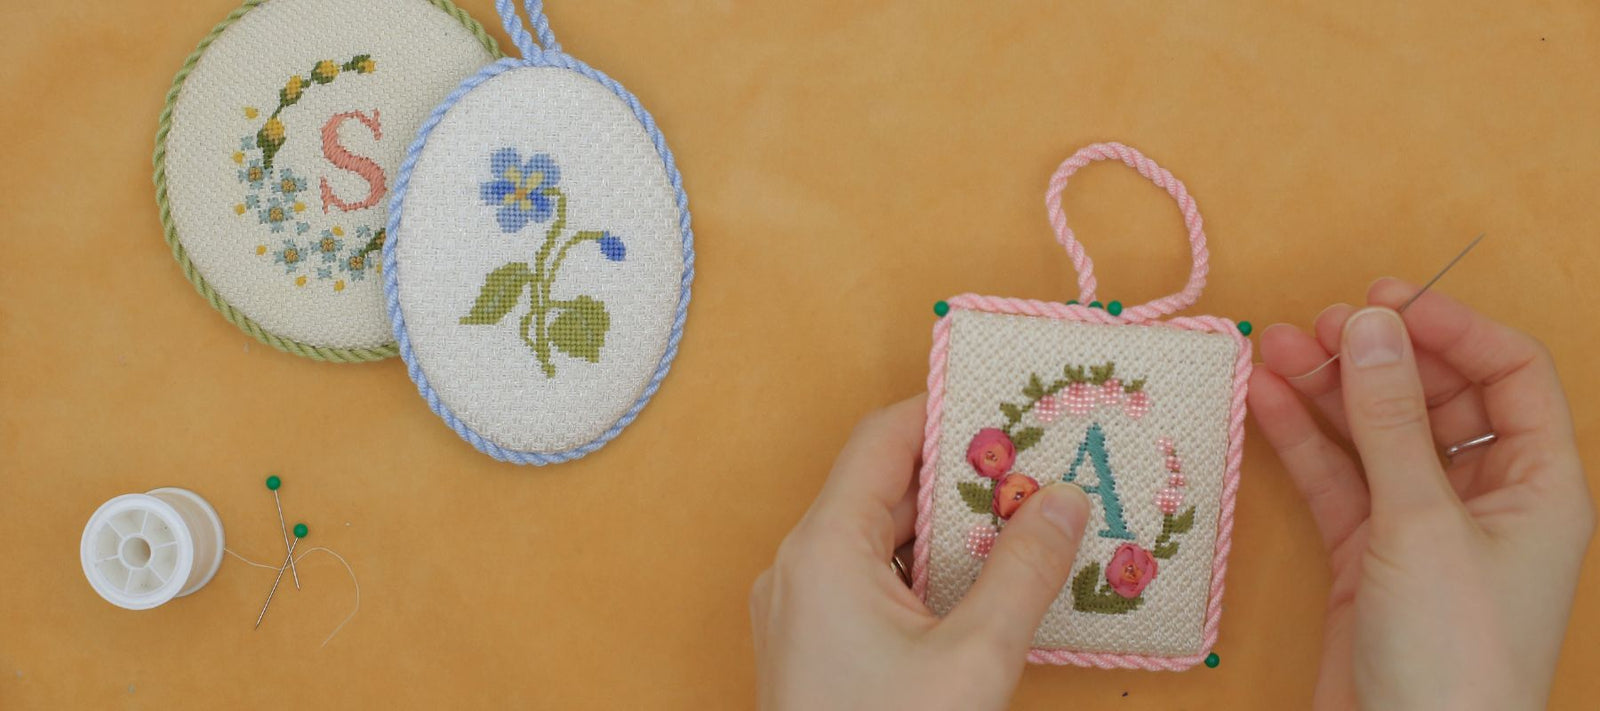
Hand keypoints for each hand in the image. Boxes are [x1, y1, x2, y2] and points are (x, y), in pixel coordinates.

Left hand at [749, 395, 1091, 710]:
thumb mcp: (974, 658)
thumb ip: (1024, 570)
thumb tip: (1065, 499)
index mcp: (825, 548)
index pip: (883, 439)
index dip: (947, 410)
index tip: (1012, 402)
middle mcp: (799, 566)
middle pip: (883, 487)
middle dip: (964, 474)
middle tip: (1040, 464)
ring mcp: (800, 608)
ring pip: (880, 538)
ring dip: (950, 528)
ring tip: (1026, 521)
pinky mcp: (811, 646)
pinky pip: (870, 581)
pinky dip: (926, 572)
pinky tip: (984, 586)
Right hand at [1249, 278, 1594, 709]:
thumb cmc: (1452, 653)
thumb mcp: (1421, 523)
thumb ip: (1390, 421)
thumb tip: (1370, 325)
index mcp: (1538, 485)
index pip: (1509, 374)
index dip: (1451, 327)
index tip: (1382, 300)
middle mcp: (1486, 497)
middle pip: (1435, 397)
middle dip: (1378, 357)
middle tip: (1317, 326)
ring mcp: (1422, 526)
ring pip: (1375, 435)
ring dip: (1330, 391)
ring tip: (1274, 349)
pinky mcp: (1368, 555)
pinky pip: (1337, 478)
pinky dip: (1303, 439)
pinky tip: (1267, 401)